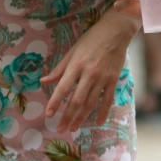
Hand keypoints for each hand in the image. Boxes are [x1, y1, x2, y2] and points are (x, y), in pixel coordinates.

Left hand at [41, 9, 137, 131]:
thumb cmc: (91, 39)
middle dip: (67, 117)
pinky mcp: (113, 80)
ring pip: (91, 103)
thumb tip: (44, 81)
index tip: (49, 115)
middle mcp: (89, 73)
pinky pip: (108, 100)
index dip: (55, 102)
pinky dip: (103, 112)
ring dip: (81, 118)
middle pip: (77, 100)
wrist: (116, 31)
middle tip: (60, 129)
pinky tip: (99, 122)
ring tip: (74, 128)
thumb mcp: (73, 50)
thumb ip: (60, 68)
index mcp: (76, 65)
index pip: (63, 88)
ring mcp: (102, 78)